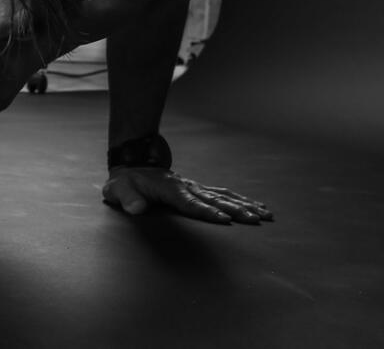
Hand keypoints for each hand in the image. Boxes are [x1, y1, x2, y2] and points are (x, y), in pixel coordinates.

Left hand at [102, 166, 272, 223]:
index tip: (224, 219)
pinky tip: (258, 206)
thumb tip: (135, 209)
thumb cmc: (126, 182)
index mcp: (170, 190)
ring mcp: (194, 187)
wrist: (134, 163)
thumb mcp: (118, 190)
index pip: (190, 203)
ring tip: (265, 215)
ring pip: (223, 196)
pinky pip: (222, 194)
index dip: (206, 211)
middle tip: (255, 220)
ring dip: (244, 205)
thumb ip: (127, 199)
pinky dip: (241, 199)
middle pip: (214, 200)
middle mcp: (187, 187)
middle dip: (235, 210)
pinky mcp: (198, 189)